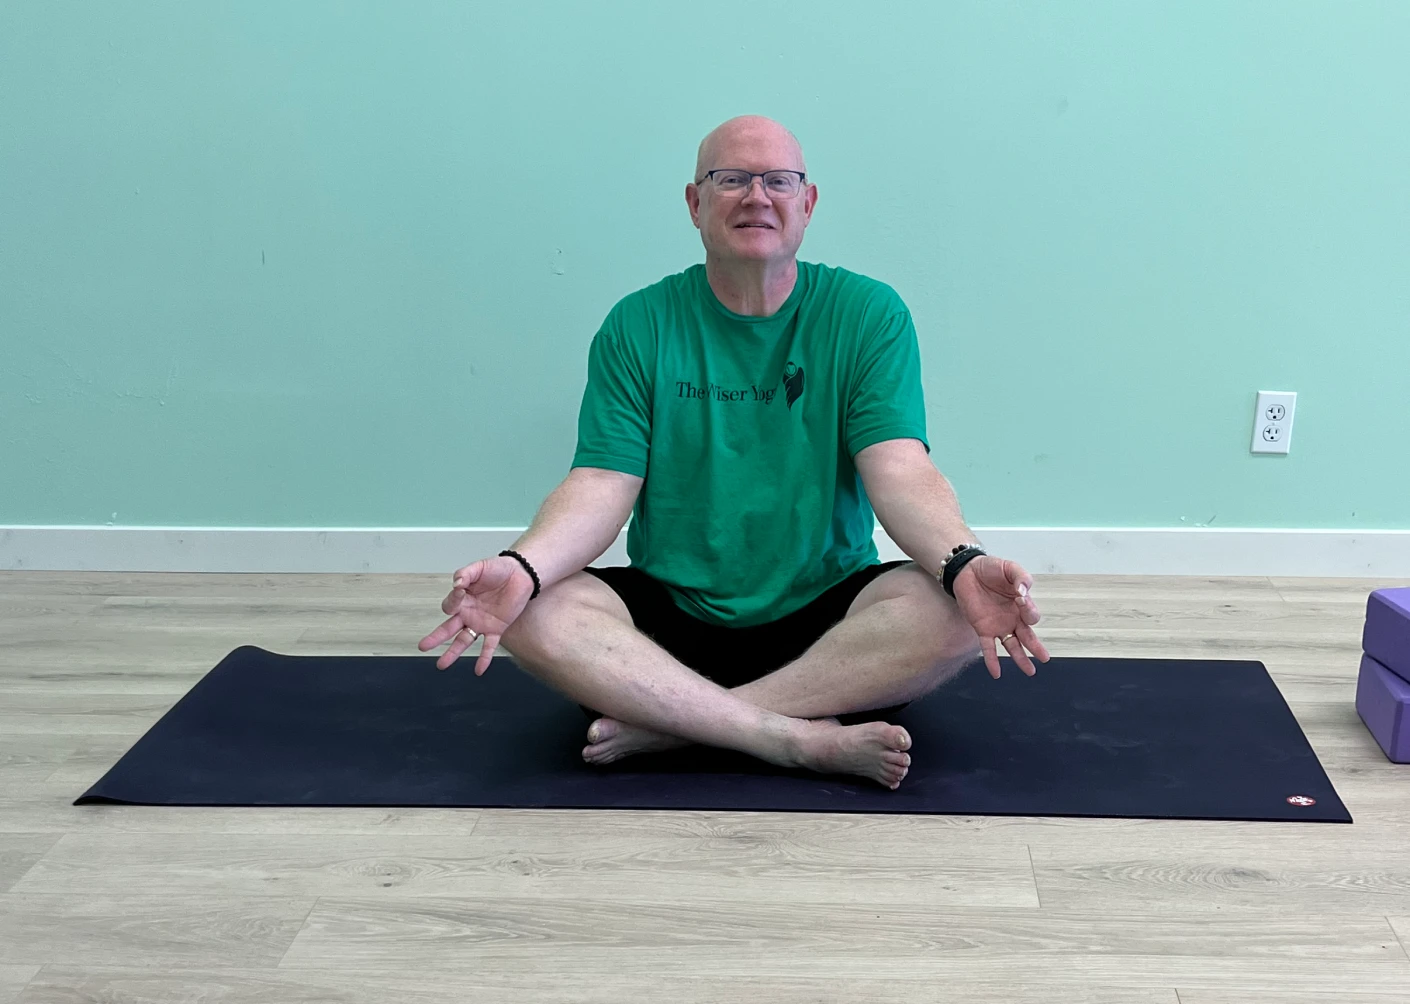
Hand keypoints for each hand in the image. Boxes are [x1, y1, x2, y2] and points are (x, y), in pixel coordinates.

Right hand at [417, 556, 534, 674]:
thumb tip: (457, 584)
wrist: (522, 574)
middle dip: (436, 638)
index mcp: (463, 598)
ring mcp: (481, 622)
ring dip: (453, 653)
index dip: (453, 600)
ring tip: (442, 664)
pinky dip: (484, 658)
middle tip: (424, 646)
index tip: (460, 591)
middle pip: (448, 628)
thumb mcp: (480, 567)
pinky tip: (478, 670)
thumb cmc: (499, 569)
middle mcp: (469, 613)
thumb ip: (466, 574)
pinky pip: (488, 646)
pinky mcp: (496, 628)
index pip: (450, 605)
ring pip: (463, 641)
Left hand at [951, 555, 1050, 678]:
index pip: (1031, 615)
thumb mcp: (1009, 568)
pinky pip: (988, 648)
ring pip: (1012, 646)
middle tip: (1044, 658)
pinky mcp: (982, 629)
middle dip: (1036, 647)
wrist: (967, 570)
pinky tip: (996, 673)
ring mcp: (998, 625)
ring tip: (1029, 671)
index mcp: (1022, 604)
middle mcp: (1013, 618)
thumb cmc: (991, 568)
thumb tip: (1023, 593)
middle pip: (1027, 636)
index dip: (1029, 610)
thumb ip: (1020, 578)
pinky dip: (992, 661)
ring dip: (1020, 658)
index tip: (1021, 599)